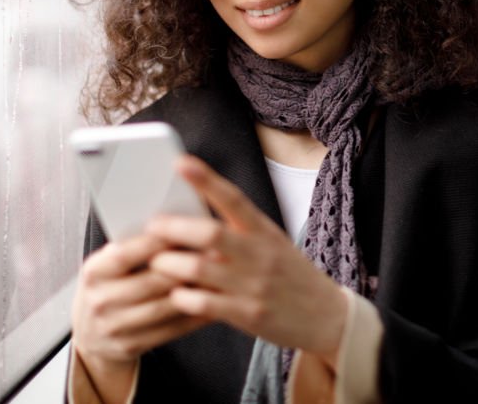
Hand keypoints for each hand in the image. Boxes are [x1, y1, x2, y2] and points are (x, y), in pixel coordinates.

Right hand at [71, 234, 208, 390]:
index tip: (185, 229)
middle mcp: (100, 300)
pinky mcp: (131, 345)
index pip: (125, 254)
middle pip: (151, 282)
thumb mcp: (107, 264)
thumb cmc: (107, 287)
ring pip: (164, 307)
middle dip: (186, 266)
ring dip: (195, 292)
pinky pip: (170, 330)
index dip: (156, 242)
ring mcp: (114, 327)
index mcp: (93, 273)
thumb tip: (172, 224)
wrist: (91, 333)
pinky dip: (195, 316)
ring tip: (219, 276)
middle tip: (215, 253)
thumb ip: (131, 247)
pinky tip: (213, 303)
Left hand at [147, 155, 348, 368]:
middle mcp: (259, 254)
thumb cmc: (291, 276)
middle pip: (209, 233)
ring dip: (168, 264)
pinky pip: (203, 304)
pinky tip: (176, 295)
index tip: (180, 162)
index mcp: (264, 231)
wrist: (326, 315)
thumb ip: (240, 231)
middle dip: (173, 228)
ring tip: (156, 263)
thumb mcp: (273, 244)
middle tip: (151, 226)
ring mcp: (253, 285)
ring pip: (198, 268)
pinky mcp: (248, 314)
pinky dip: (182, 297)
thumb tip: (193, 217)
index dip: (205, 179)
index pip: (233, 198)